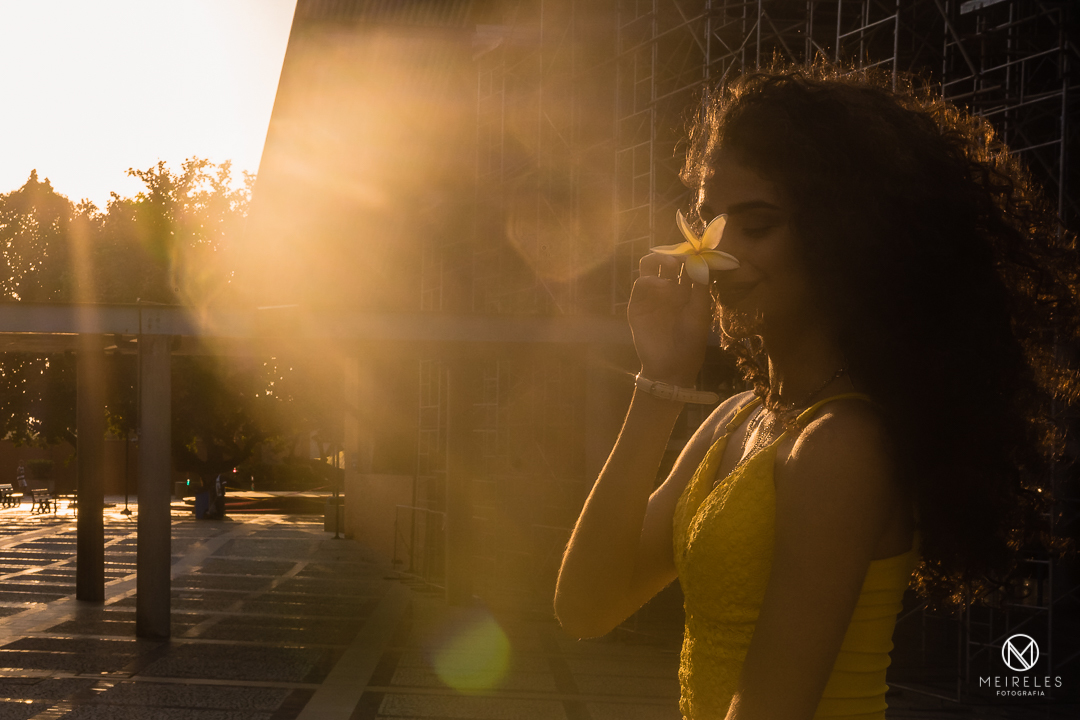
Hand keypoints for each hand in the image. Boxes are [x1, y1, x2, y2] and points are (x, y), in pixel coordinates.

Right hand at [628, 253, 711, 386]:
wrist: (672, 366)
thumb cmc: (691, 341)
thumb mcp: (700, 312)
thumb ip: (700, 287)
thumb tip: (700, 262)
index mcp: (684, 291)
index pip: (683, 266)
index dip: (688, 256)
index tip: (696, 252)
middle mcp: (667, 291)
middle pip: (665, 262)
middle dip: (673, 255)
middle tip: (682, 257)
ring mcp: (651, 297)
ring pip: (649, 267)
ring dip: (659, 260)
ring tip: (672, 265)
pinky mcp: (637, 306)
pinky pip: (640, 284)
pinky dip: (651, 280)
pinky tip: (664, 286)